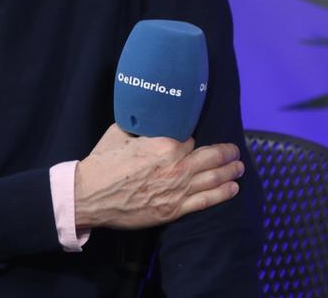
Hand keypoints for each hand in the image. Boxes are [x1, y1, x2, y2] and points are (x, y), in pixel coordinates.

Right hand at [74, 123, 243, 229]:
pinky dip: (222, 194)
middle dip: (227, 153)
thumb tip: (148, 118)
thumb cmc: (102, 163)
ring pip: (213, 178)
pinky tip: (233, 188)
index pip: (191, 139)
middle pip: (212, 157)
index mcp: (165, 145)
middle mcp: (176, 167)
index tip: (194, 141)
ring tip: (239, 167)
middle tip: (235, 151)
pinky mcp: (173, 210)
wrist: (88, 196)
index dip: (192, 140)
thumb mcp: (121, 133)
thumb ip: (141, 126)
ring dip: (231, 171)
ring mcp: (177, 190)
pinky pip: (205, 201)